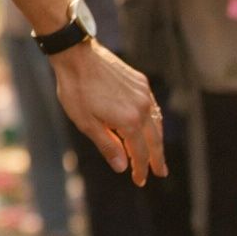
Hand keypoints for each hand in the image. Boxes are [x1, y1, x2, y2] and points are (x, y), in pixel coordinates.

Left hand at [50, 40, 166, 185]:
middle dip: (156, 158)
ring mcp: (143, 93)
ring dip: (157, 140)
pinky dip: (153, 120)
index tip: (139, 180)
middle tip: (160, 173)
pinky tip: (150, 125)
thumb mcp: (86, 123)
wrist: (76, 55)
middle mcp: (142, 108)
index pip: (139, 152)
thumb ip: (107, 145)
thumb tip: (122, 167)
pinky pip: (152, 106)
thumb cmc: (76, 90)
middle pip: (153, 140)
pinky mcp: (140, 82)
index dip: (139, 168)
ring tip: (157, 153)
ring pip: (156, 122)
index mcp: (129, 121)